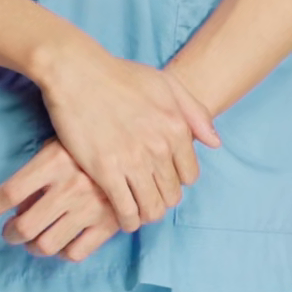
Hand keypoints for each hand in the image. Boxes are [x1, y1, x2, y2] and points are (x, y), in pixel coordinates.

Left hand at [0, 137, 142, 261]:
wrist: (143, 140)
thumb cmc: (94, 137)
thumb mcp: (62, 141)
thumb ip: (40, 170)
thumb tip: (17, 203)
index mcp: (53, 162)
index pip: (9, 193)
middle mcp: (69, 188)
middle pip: (24, 227)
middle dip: (9, 234)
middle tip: (9, 231)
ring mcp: (89, 208)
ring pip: (46, 245)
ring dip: (32, 247)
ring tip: (31, 241)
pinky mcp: (109, 224)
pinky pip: (76, 253)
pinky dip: (63, 252)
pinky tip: (62, 242)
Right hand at [35, 41, 220, 231]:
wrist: (77, 72)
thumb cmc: (120, 75)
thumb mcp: (166, 83)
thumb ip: (195, 112)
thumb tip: (215, 143)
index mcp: (177, 127)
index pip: (189, 175)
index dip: (176, 180)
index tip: (162, 179)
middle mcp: (160, 147)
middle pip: (172, 195)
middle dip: (162, 199)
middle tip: (148, 196)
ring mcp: (133, 161)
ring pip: (152, 208)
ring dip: (146, 213)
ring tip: (137, 209)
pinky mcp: (105, 171)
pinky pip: (126, 211)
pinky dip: (127, 220)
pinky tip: (122, 216)